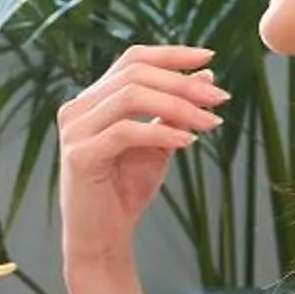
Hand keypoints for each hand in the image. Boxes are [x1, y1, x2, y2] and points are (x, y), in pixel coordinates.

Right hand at [55, 47, 228, 267]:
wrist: (103, 238)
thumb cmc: (126, 191)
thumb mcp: (158, 144)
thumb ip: (174, 111)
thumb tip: (206, 76)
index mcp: (93, 100)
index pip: (132, 59)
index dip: (171, 54)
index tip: (209, 57)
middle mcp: (77, 109)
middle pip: (134, 74)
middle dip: (183, 83)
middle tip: (220, 99)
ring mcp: (75, 130)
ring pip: (131, 97)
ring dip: (178, 106)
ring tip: (209, 122)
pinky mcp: (79, 156)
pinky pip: (125, 132)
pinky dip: (161, 132)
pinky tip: (188, 142)